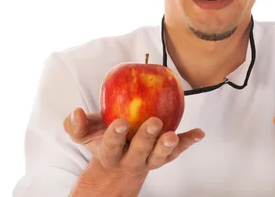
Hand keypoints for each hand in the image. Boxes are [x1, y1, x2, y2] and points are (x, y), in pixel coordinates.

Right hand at [63, 108, 204, 174]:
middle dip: (146, 138)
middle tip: (154, 122)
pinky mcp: (164, 155)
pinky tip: (199, 133)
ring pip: (159, 157)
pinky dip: (189, 141)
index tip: (120, 122)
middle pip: (139, 152)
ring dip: (168, 146)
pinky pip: (178, 150)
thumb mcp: (85, 133)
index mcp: (110, 154)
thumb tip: (76, 112)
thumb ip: (76, 125)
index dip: (115, 136)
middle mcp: (131, 160)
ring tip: (173, 135)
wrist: (118, 161)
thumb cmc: (102, 139)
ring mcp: (149, 159)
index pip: (111, 147)